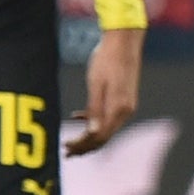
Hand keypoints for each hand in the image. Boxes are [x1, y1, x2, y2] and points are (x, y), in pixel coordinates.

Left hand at [68, 27, 141, 154]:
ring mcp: (127, 106)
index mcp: (118, 108)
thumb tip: (91, 133)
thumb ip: (94, 109)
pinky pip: (109, 118)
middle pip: (105, 137)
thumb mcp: (96, 84)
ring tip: (72, 142)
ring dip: (90, 137)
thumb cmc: (106, 59)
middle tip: (67, 152)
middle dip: (85, 146)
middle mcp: (126, 111)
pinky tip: (79, 117)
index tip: (66, 148)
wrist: (123, 42)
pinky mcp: (125, 100)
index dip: (83, 145)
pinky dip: (95, 122)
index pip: (100, 136)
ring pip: (107, 129)